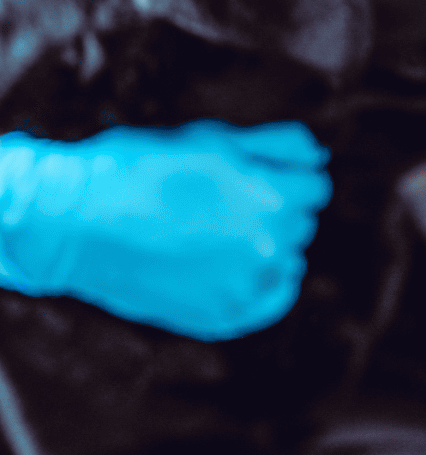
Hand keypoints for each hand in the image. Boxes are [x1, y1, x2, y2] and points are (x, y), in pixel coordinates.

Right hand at [0, 121, 331, 339]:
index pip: (315, 187)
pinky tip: (252, 271)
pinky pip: (273, 303)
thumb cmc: (140, 169)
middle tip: (230, 200)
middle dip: (276, 207)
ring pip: (287, 258)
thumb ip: (276, 145)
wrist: (76, 221)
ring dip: (267, 244)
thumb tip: (319, 153)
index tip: (263, 175)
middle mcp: (268, 245)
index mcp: (271, 197)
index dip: (290, 176)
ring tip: (220, 231)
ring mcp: (245, 284)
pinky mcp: (222, 314)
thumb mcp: (212, 140)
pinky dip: (270, 287)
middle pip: (300, 222)